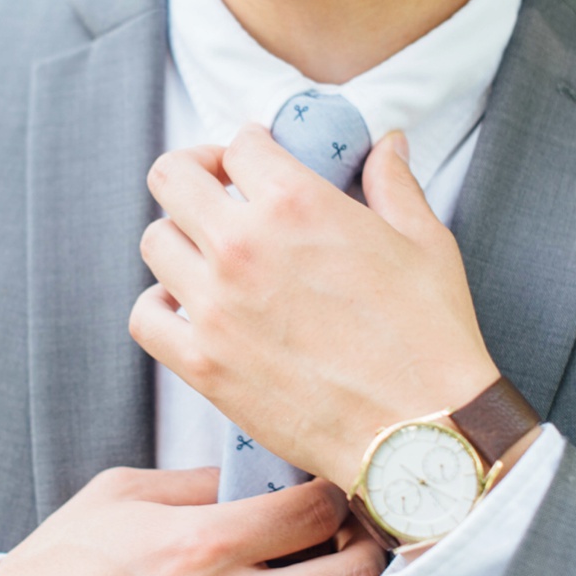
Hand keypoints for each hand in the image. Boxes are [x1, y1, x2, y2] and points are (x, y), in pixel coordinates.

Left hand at [131, 128, 499, 488]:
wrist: (418, 432)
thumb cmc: (430, 336)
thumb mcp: (424, 242)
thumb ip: (394, 183)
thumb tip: (386, 143)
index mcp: (296, 204)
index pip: (239, 145)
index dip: (246, 146)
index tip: (253, 160)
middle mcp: (242, 246)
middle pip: (171, 178)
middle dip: (192, 172)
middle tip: (215, 189)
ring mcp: (214, 305)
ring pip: (154, 241)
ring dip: (178, 238)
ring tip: (205, 252)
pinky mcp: (201, 362)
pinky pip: (144, 317)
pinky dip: (157, 306)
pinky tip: (185, 307)